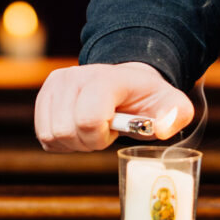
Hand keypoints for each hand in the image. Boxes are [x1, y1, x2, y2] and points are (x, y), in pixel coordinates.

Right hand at [33, 61, 193, 151]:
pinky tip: (79, 130)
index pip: (88, 117)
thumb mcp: (171, 104)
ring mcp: (56, 84)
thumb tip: (162, 128)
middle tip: (104, 131)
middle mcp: (74, 76)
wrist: (126, 83)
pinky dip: (62, 142)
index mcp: (106, 79)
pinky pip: (44, 137)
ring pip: (52, 135)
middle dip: (88, 141)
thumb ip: (175, 114)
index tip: (114, 129)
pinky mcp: (44, 96)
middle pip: (67, 131)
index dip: (100, 135)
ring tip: (92, 129)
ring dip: (74, 142)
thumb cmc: (147, 98)